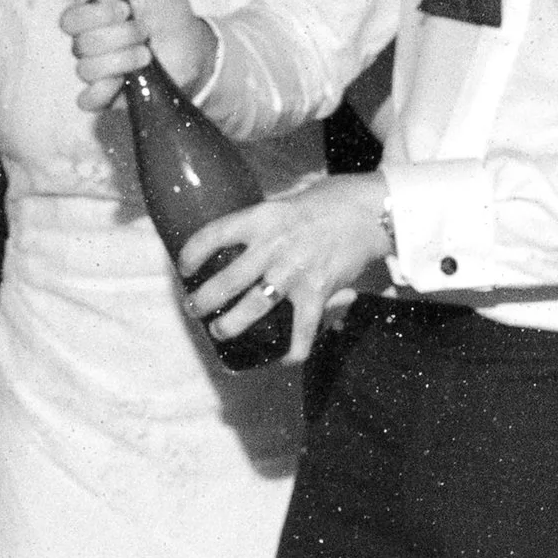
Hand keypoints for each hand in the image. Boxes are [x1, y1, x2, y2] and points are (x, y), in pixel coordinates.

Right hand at [62, 0, 212, 109]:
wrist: (194, 48)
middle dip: (120, 36)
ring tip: (146, 55)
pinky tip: (125, 81)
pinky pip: (87, 100)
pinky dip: (103, 90)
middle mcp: (88, 45)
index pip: (70, 19)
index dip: (96, 15)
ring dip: (122, 59)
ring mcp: (97, 72)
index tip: (127, 9)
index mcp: (92, 18)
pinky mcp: (108, 96)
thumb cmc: (169, 15)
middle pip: (81, 44)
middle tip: (144, 32)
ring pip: (86, 70)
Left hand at [179, 172, 391, 366]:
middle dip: (204, 300)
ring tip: (219, 331)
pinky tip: (283, 358)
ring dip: (231, 325)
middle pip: (227, 281)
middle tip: (194, 308)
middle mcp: (273, 246)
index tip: (184, 268)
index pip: (213, 235)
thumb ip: (264, 219)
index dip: (192, 254)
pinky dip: (292, 350)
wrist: (372, 211)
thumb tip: (240, 234)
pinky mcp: (318, 292)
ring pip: (253, 308)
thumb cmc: (329, 200)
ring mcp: (295, 272)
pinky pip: (301, 332)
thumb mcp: (287, 200)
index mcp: (262, 218)